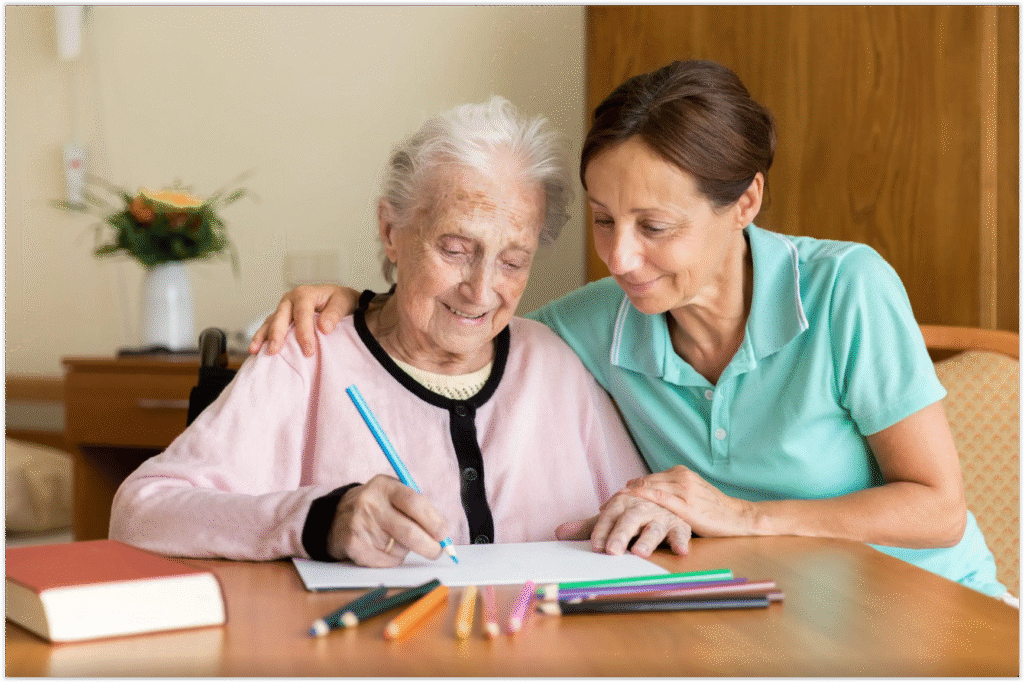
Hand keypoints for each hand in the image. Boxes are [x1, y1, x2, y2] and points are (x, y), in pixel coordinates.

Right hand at [247, 284, 358, 356]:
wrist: (337, 299)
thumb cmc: (339, 301)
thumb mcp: (343, 302)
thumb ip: (334, 314)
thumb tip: (324, 328)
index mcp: (305, 294)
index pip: (302, 314)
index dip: (304, 333)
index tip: (308, 350)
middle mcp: (290, 300)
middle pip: (281, 317)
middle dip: (277, 335)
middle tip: (275, 352)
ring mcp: (283, 309)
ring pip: (270, 322)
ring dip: (262, 336)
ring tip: (255, 351)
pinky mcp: (279, 318)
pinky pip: (268, 328)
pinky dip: (261, 338)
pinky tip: (255, 350)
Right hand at [327, 474, 451, 566]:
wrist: (335, 517)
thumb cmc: (377, 507)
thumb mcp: (393, 495)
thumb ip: (418, 508)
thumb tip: (443, 535)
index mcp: (384, 486)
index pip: (414, 502)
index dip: (433, 521)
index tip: (444, 534)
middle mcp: (370, 503)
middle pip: (408, 531)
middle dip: (429, 545)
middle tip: (437, 551)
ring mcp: (359, 524)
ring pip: (399, 548)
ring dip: (406, 550)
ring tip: (395, 540)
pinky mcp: (353, 545)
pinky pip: (385, 561)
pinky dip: (392, 559)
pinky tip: (382, 547)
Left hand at [556, 493, 692, 557]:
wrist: (666, 498)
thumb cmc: (634, 514)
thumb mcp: (612, 518)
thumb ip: (589, 527)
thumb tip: (558, 533)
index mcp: (622, 504)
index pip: (608, 517)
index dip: (601, 531)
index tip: (595, 546)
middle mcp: (641, 508)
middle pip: (629, 520)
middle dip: (620, 535)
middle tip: (612, 551)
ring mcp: (660, 516)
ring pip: (654, 527)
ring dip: (648, 540)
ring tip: (640, 552)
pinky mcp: (679, 524)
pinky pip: (681, 532)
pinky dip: (682, 541)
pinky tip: (680, 551)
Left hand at [621, 466, 756, 537]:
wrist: (739, 517)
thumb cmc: (713, 510)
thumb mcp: (691, 494)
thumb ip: (670, 492)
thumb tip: (645, 494)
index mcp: (680, 473)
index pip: (646, 479)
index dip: (628, 490)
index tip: (611, 501)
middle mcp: (680, 477)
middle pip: (643, 483)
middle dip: (623, 496)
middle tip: (604, 508)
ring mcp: (683, 489)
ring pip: (648, 490)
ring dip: (627, 500)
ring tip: (609, 510)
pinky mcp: (686, 504)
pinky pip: (659, 500)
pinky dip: (641, 501)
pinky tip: (629, 507)